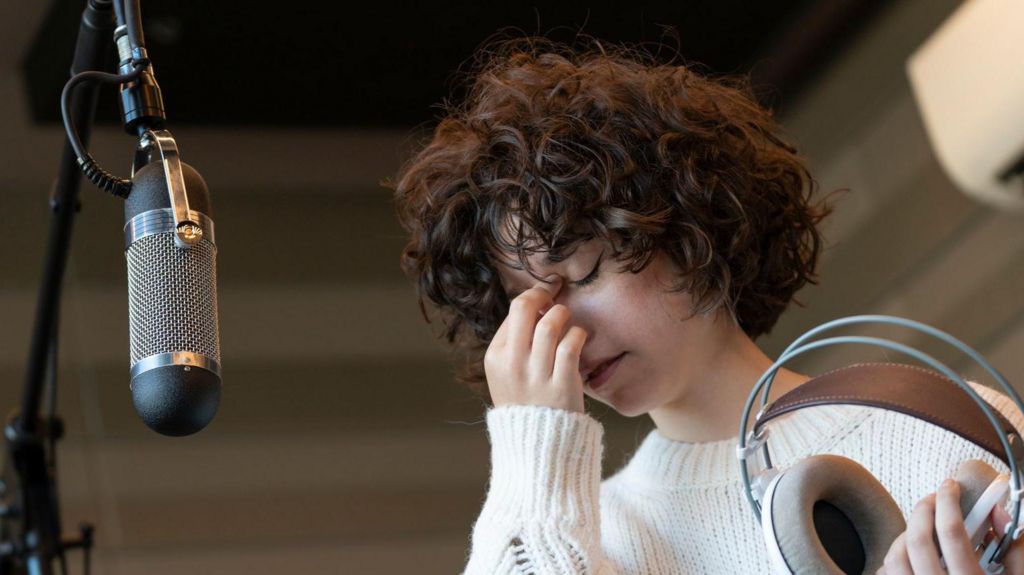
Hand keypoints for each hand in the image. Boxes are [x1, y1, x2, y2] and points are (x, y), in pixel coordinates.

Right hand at [484, 275, 588, 412]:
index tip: (544, 296)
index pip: (513, 311)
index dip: (532, 297)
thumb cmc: (524, 401)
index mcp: (495, 357)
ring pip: (549, 325)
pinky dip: (577, 335)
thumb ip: (514, 342)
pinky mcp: (561, 385)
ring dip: (562, 314)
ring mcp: (536, 375)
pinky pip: (570, 346)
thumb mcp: (504, 373)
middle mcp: (512, 364)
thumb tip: (534, 304)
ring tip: (565, 318)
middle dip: (543, 294)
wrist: (537, 444)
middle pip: (525, 309)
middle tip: (553, 295)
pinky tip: (578, 338)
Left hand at [878, 478, 1023, 573]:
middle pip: (917, 542)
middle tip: (934, 498)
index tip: (951, 486)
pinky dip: (893, 561)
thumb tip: (999, 512)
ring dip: (906, 535)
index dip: (949, 503)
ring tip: (923, 527)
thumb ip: (1016, 548)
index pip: (952, 535)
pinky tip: (911, 556)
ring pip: (895, 559)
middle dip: (923, 510)